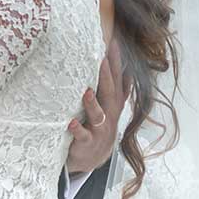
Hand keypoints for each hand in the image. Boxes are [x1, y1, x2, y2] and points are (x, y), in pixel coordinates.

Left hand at [66, 42, 122, 172]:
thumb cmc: (98, 125)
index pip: (116, 78)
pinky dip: (77, 129)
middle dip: (105, 76)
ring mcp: (99, 129)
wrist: (93, 157)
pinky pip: (82, 135)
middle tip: (100, 57)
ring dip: (93, 103)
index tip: (113, 41)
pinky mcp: (87, 142)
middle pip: (109, 93)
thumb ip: (118, 89)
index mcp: (113, 103)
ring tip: (86, 91)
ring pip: (98, 115)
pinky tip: (70, 123)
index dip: (117, 61)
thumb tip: (128, 68)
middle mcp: (109, 114)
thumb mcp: (110, 106)